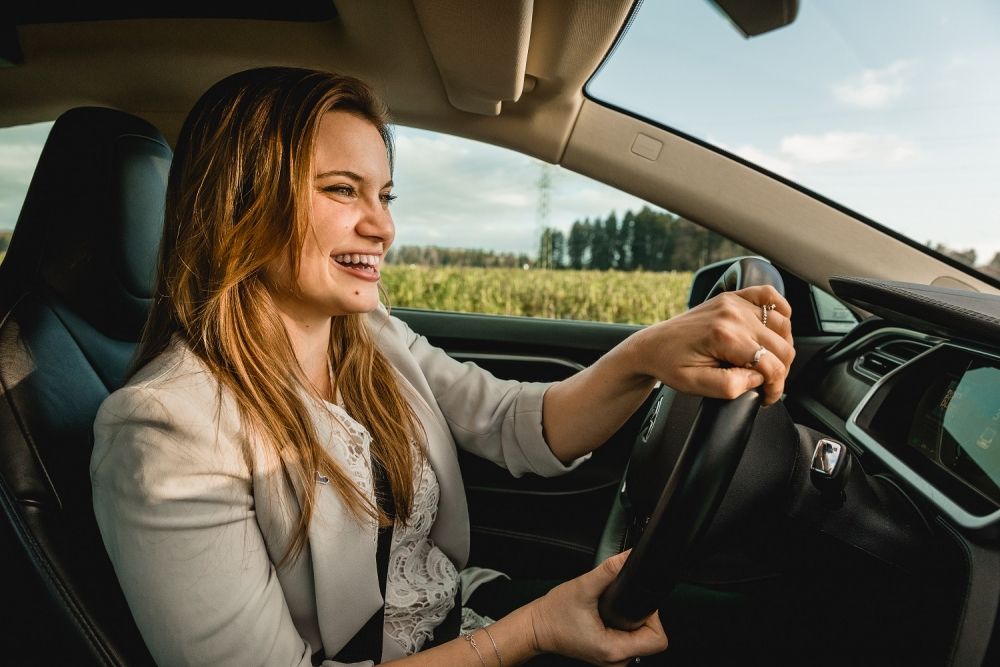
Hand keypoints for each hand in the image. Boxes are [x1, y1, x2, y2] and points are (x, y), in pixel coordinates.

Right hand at [528, 550, 667, 665]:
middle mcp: (616, 661)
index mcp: (613, 650)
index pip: (657, 639)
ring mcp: (613, 660)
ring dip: (633, 622)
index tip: (635, 603)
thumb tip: (628, 557)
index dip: (652, 618)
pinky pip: (631, 641)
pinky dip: (625, 627)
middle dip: (641, 617)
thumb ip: (608, 571)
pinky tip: (610, 618)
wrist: (536, 627)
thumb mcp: (583, 587)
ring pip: (642, 640)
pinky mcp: (608, 655)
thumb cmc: (554, 614)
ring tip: (611, 611)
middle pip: (651, 638)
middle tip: (619, 604)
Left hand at [627, 285, 793, 404]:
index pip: (771, 365)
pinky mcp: (732, 297)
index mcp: (724, 336)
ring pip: (782, 324)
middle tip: (766, 384)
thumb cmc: (670, 365)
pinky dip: (781, 310)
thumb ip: (731, 386)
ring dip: (782, 346)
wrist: (651, 346)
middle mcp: (732, 315)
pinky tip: (776, 327)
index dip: (775, 387)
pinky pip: (769, 295)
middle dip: (780, 371)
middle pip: (782, 346)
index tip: (767, 398)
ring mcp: (733, 303)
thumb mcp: (696, 385)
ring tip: (767, 362)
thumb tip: (758, 378)